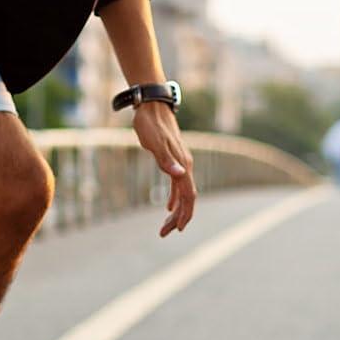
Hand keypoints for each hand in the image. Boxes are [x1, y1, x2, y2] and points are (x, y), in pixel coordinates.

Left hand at [132, 101, 195, 236]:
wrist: (151, 105)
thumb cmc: (150, 124)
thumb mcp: (154, 143)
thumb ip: (166, 160)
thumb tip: (179, 176)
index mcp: (183, 165)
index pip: (189, 196)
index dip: (184, 214)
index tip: (176, 230)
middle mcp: (185, 166)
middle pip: (187, 199)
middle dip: (178, 218)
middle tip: (164, 233)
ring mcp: (180, 164)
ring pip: (183, 194)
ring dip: (176, 211)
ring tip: (165, 227)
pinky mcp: (173, 160)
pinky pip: (178, 185)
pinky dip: (174, 198)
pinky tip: (167, 206)